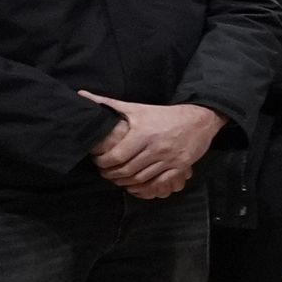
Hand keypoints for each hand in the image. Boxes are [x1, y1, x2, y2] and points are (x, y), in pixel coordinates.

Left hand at [78, 95, 222, 198]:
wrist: (200, 119)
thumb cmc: (164, 115)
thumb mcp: (137, 108)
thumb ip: (109, 103)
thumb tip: (81, 94)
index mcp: (143, 134)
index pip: (117, 156)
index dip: (103, 163)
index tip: (98, 162)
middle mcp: (156, 148)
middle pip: (127, 170)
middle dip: (111, 175)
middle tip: (105, 173)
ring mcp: (169, 159)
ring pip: (141, 178)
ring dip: (126, 182)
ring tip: (118, 179)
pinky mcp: (180, 167)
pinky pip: (159, 183)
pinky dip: (145, 187)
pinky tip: (137, 184)